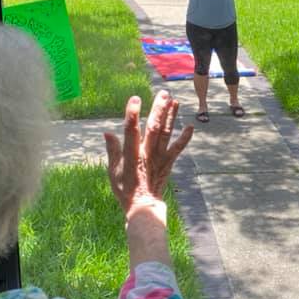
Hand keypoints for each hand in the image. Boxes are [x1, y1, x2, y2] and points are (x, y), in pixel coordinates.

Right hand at [104, 91, 193, 220]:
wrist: (143, 205)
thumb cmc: (125, 189)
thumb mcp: (113, 171)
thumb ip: (112, 151)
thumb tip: (107, 132)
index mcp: (131, 155)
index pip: (131, 131)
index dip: (132, 114)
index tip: (135, 99)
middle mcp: (146, 154)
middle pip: (153, 127)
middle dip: (159, 109)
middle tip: (164, 94)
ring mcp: (159, 158)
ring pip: (166, 134)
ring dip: (171, 117)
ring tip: (175, 101)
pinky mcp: (168, 162)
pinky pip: (178, 148)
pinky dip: (185, 138)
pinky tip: (191, 126)